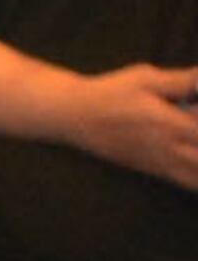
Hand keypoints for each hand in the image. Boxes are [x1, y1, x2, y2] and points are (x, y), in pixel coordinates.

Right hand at [64, 60, 197, 192]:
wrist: (75, 117)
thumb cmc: (111, 92)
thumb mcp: (145, 78)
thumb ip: (183, 80)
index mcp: (169, 125)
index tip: (196, 108)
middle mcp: (169, 150)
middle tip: (193, 126)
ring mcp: (162, 164)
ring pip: (197, 177)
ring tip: (192, 141)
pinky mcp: (155, 170)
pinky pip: (189, 182)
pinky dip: (197, 177)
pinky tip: (192, 156)